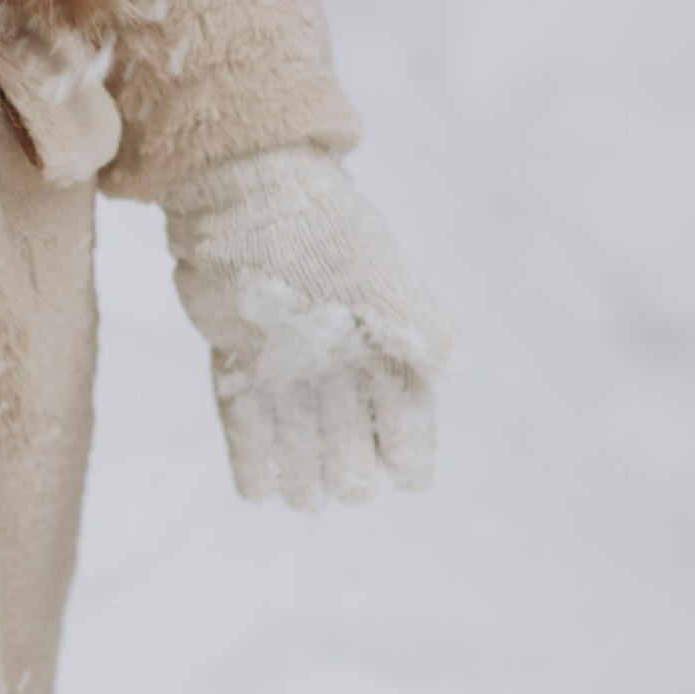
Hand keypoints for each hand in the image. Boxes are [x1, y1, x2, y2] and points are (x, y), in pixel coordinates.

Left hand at [164, 146, 454, 510]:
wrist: (246, 193)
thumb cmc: (323, 230)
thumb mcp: (377, 274)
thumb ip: (414, 320)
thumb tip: (457, 363)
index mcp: (377, 338)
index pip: (402, 406)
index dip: (408, 445)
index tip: (410, 481)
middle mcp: (333, 356)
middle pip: (347, 428)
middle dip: (351, 466)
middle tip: (351, 493)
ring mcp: (283, 358)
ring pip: (296, 429)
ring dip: (300, 467)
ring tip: (303, 500)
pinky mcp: (237, 355)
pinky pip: (245, 415)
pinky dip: (251, 454)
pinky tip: (255, 494)